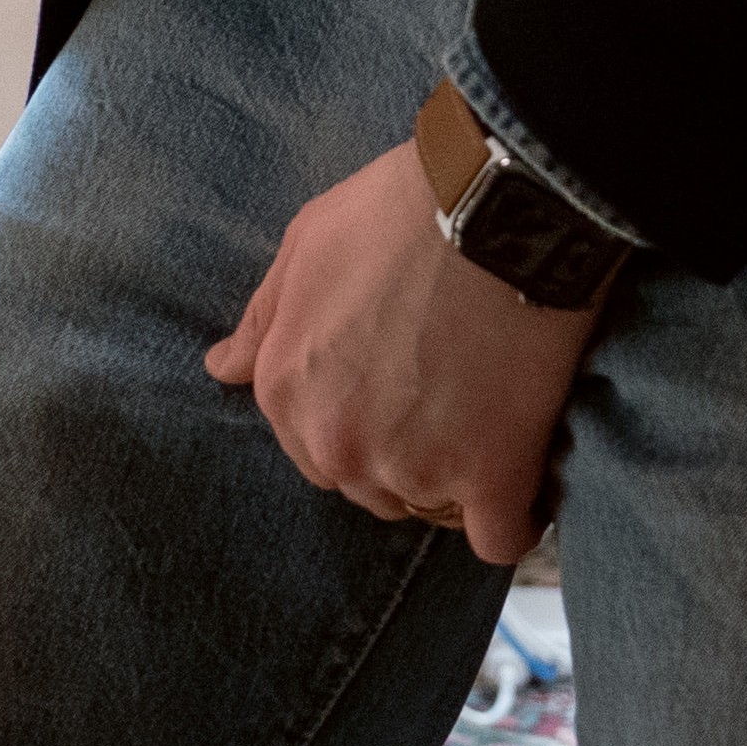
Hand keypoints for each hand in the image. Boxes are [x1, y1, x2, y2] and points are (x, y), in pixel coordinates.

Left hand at [203, 138, 600, 561]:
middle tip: (445, 396)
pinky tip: (525, 479)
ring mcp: (413, 468)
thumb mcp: (306, 244)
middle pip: (367, 486)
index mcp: (286, 390)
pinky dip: (515, 517)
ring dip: (455, 479)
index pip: (311, 449)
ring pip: (429, 508)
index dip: (358, 418)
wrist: (498, 206)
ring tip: (490, 418)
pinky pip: (500, 539)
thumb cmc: (398, 213)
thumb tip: (220, 367)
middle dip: (399, 453)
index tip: (397, 387)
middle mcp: (338, 443)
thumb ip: (264, 318)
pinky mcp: (491, 477)